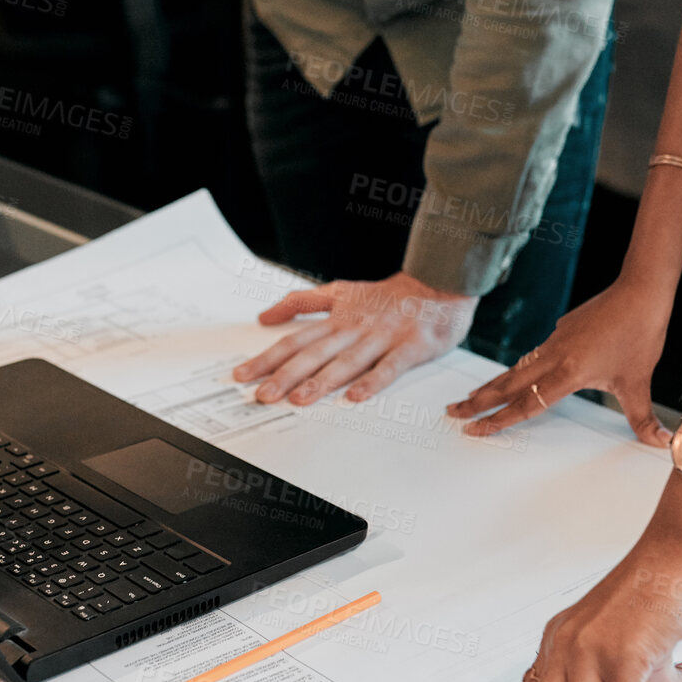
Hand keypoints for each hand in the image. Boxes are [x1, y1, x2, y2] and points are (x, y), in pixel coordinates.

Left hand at [233, 272, 475, 404]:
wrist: (439, 282)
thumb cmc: (389, 295)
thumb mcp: (340, 290)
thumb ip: (301, 301)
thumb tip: (264, 315)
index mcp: (337, 319)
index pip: (295, 340)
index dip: (267, 358)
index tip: (242, 375)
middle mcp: (355, 328)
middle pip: (314, 353)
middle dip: (286, 375)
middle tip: (263, 395)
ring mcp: (382, 338)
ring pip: (348, 361)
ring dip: (322, 381)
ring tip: (300, 399)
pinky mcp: (410, 347)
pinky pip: (390, 366)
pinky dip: (373, 381)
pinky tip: (356, 397)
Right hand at [447, 277, 671, 444]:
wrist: (641, 290)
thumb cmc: (640, 333)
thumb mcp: (640, 381)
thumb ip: (643, 417)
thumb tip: (662, 444)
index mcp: (569, 372)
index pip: (526, 404)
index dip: (498, 420)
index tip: (475, 430)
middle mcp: (555, 357)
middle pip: (507, 384)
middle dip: (477, 401)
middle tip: (452, 412)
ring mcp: (556, 341)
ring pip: (515, 368)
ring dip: (492, 384)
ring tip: (471, 396)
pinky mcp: (562, 330)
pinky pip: (533, 355)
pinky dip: (516, 368)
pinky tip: (515, 373)